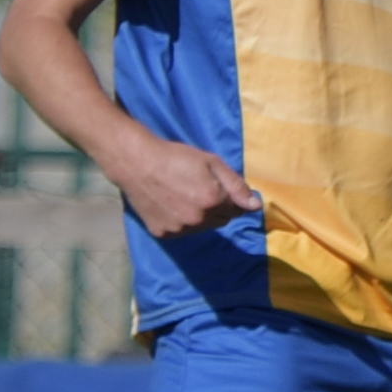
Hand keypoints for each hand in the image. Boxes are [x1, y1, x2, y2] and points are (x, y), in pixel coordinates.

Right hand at [110, 134, 261, 239]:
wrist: (135, 163)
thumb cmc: (176, 158)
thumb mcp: (212, 163)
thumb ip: (236, 186)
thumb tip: (256, 206)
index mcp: (213, 201)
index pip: (237, 210)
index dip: (231, 199)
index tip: (220, 189)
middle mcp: (197, 219)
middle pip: (221, 220)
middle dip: (217, 208)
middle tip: (200, 190)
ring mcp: (178, 229)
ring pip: (201, 228)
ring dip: (200, 217)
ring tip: (184, 196)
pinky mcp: (162, 233)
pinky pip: (181, 232)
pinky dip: (180, 222)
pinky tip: (170, 205)